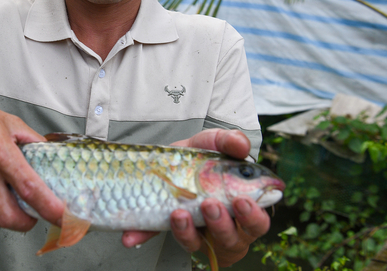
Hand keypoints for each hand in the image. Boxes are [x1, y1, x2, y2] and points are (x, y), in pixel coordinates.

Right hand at [0, 93, 64, 231]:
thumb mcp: (9, 121)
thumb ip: (33, 141)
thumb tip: (52, 156)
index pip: (29, 188)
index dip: (50, 208)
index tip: (64, 217)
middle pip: (9, 216)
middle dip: (26, 222)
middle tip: (31, 212)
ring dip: (5, 218)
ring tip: (6, 200)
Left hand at [121, 129, 270, 264]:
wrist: (169, 158)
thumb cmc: (201, 157)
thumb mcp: (213, 143)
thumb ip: (229, 141)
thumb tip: (241, 145)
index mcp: (242, 208)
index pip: (257, 222)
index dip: (253, 216)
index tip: (242, 201)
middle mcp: (223, 227)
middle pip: (232, 240)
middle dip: (221, 225)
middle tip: (209, 204)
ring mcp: (195, 233)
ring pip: (196, 245)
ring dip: (187, 233)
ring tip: (178, 212)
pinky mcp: (166, 230)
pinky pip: (155, 236)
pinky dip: (141, 234)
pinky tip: (130, 236)